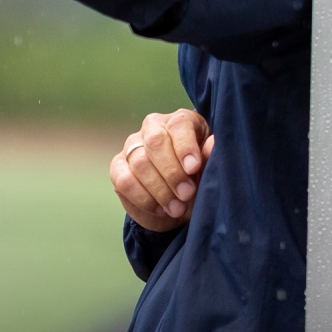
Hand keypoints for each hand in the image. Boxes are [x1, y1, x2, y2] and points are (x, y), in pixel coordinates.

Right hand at [109, 109, 214, 232]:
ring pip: (139, 163)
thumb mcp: (210, 169)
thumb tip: (213, 144)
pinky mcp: (118, 168)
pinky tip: (160, 209)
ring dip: (160, 190)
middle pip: (155, 142)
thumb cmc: (198, 178)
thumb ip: (210, 157)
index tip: (193, 168)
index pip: (178, 125)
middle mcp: (153, 128)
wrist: (181, 203)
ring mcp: (132, 146)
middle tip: (187, 194)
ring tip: (177, 208)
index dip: (185, 147)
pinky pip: (124, 181)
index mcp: (179, 121)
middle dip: (172, 172)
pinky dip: (143, 199)